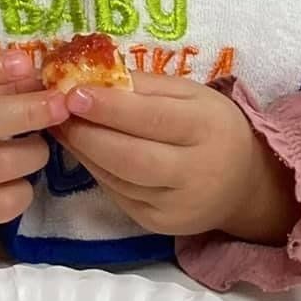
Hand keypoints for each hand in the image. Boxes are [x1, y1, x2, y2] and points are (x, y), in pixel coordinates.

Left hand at [58, 74, 297, 242]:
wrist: (243, 184)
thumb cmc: (213, 128)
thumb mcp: (192, 95)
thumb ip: (146, 86)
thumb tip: (93, 77)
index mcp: (209, 129)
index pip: (152, 119)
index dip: (109, 107)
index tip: (72, 92)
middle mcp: (195, 172)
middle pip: (130, 157)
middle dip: (87, 134)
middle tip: (57, 112)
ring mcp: (175, 205)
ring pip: (118, 179)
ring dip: (83, 151)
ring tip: (61, 126)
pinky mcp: (156, 223)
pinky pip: (117, 194)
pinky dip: (94, 169)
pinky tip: (82, 149)